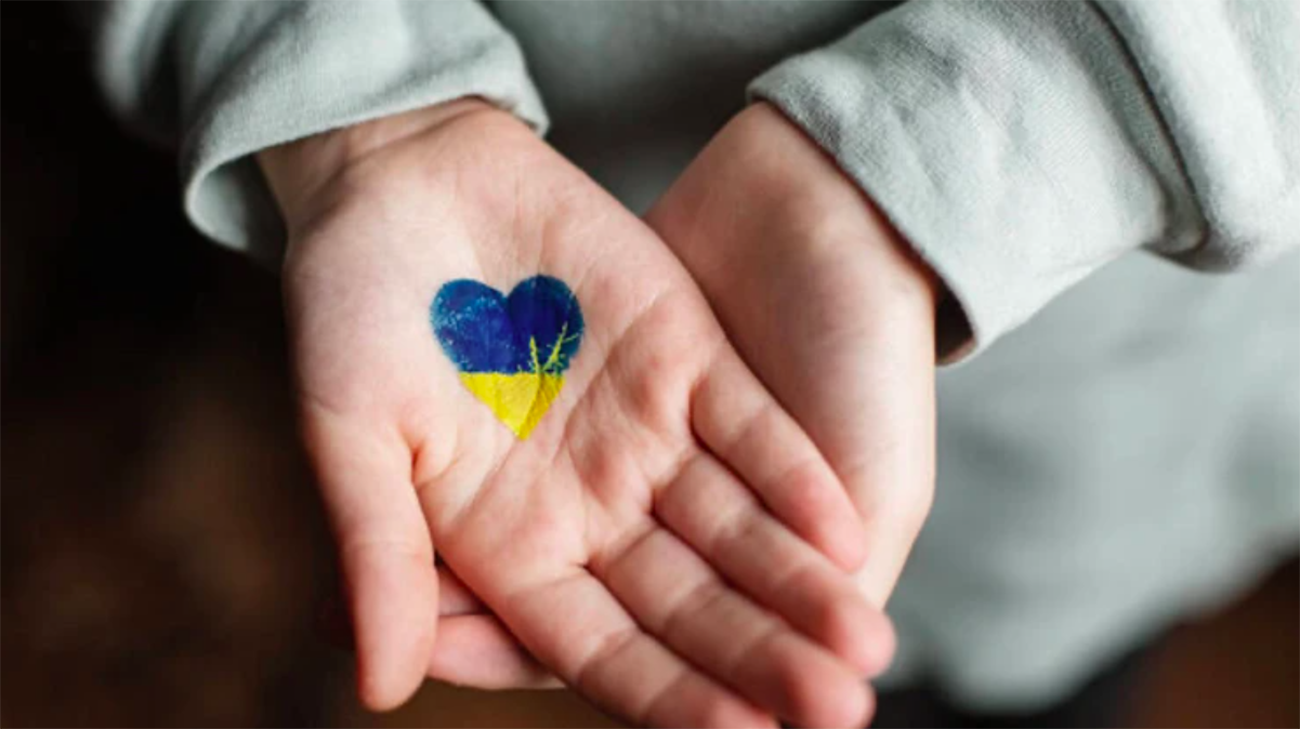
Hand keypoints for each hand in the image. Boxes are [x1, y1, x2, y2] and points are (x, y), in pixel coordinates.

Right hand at [260, 100, 894, 728]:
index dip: (665, 694)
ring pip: (734, 527)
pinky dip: (793, 478)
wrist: (403, 171)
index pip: (599, 646)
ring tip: (863, 647)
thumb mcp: (347, 430)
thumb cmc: (347, 304)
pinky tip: (844, 532)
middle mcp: (587, 503)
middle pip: (685, 601)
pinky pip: (750, 430)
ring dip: (796, 582)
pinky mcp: (687, 358)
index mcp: (504, 542)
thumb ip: (378, 551)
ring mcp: (643, 432)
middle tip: (836, 709)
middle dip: (756, 658)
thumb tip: (378, 688)